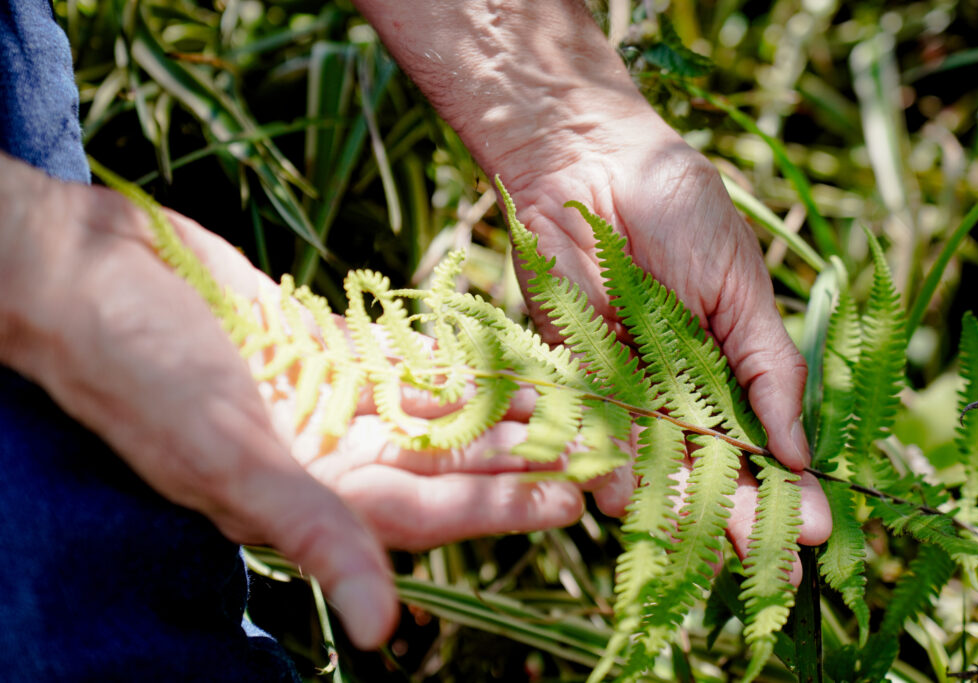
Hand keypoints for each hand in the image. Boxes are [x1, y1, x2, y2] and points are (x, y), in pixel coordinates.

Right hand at [0, 155, 581, 649]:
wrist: (91, 277)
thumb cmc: (140, 370)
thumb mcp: (225, 457)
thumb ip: (310, 533)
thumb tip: (383, 631)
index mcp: (302, 498)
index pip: (421, 514)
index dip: (496, 508)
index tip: (569, 496)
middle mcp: (323, 459)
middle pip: (442, 469)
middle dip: (518, 463)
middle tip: (597, 450)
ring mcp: (328, 405)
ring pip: (435, 419)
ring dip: (499, 416)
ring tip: (572, 407)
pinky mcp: (327, 354)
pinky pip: (407, 369)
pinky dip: (457, 369)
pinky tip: (508, 363)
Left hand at [347, 1, 830, 576]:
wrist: (589, 160)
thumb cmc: (676, 208)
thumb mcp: (740, 287)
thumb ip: (769, 366)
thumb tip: (798, 451)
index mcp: (720, 371)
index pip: (755, 447)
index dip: (785, 490)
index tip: (818, 531)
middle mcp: (668, 391)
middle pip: (702, 468)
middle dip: (736, 516)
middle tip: (768, 562)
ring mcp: (616, 387)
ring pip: (646, 462)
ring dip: (675, 505)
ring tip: (707, 546)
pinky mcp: (563, 373)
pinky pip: (584, 429)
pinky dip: (604, 462)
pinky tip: (628, 499)